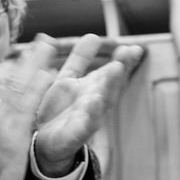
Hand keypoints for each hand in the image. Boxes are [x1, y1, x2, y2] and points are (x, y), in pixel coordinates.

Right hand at [0, 40, 56, 179]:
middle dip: (30, 57)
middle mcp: (2, 113)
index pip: (12, 86)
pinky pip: (28, 106)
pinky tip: (48, 74)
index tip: (34, 50)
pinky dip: (37, 88)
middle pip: (16, 79)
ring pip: (22, 86)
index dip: (23, 67)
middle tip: (44, 37)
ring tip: (48, 44)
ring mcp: (8, 120)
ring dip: (35, 63)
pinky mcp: (15, 132)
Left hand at [33, 34, 142, 175]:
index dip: (123, 61)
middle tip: (129, 53)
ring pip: (101, 104)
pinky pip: (83, 126)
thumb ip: (80, 59)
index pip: (111, 73)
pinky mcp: (73, 136)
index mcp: (92, 88)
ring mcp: (86, 120)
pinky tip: (93, 100)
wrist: (45, 143)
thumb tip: (94, 35)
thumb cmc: (60, 110)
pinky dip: (90, 115)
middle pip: (109, 86)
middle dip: (119, 69)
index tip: (134, 47)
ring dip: (109, 87)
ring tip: (115, 69)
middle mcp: (93, 102)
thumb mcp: (68, 80)